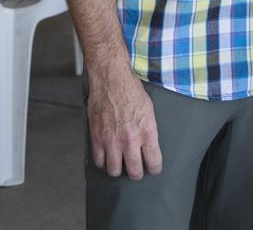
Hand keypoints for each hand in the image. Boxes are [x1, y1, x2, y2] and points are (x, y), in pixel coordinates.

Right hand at [87, 65, 162, 179]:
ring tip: (120, 164)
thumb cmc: (131, 90)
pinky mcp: (97, 138)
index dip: (155, 168)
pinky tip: (107, 156)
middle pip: (134, 172)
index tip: (153, 168)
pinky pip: (99, 161)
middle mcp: (130, 139)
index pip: (154, 162)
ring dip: (118, 169)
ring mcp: (112, 140)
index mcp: (147, 131)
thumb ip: (148, 130)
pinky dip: (103, 161)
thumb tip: (148, 145)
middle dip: (136, 173)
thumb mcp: (149, 109)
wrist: (111, 78)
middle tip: (136, 170)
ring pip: (115, 171)